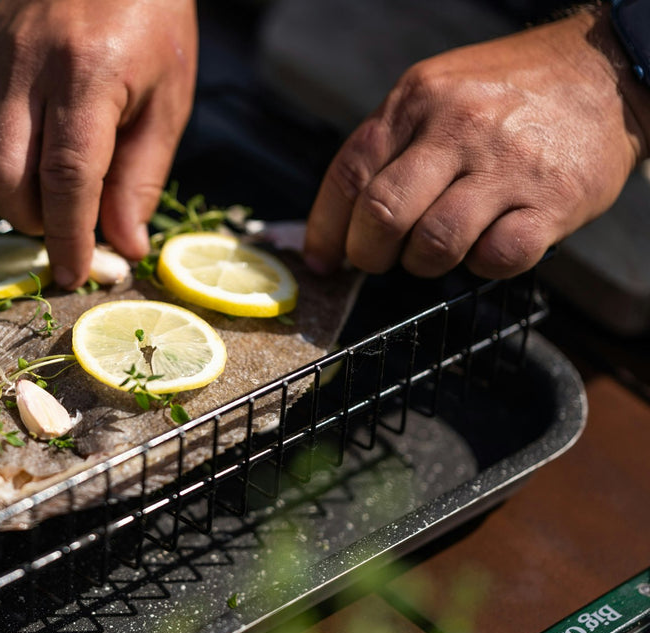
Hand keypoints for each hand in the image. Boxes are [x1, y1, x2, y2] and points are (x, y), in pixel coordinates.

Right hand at [0, 0, 197, 287]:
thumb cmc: (154, 16)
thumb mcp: (169, 98)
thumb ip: (141, 176)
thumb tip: (123, 245)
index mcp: (88, 72)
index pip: (66, 178)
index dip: (69, 237)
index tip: (76, 274)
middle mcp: (28, 63)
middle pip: (3, 175)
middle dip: (33, 220)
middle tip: (68, 226)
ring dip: (9, 197)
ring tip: (50, 194)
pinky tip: (31, 157)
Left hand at [305, 6, 649, 278]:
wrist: (605, 71)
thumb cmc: (509, 93)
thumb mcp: (437, 93)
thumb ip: (391, 146)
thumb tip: (341, 219)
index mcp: (416, 102)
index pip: (349, 175)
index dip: (325, 230)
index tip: (322, 260)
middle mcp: (457, 128)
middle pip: (383, 214)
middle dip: (369, 254)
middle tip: (378, 260)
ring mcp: (507, 165)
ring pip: (434, 243)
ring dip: (423, 263)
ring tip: (435, 250)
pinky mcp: (553, 201)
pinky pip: (496, 258)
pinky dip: (481, 266)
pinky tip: (487, 244)